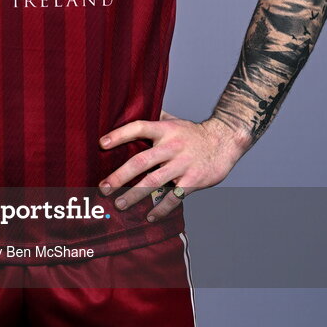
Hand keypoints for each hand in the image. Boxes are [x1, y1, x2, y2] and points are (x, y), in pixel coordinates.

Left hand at [98, 111, 243, 221]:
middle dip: (120, 176)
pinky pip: (174, 197)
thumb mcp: (174, 121)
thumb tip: (132, 110)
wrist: (225, 141)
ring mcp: (183, 164)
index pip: (139, 128)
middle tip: (104, 187)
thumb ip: (155, 119)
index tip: (102, 144)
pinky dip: (161, 208)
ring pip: (154, 181)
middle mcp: (172, 146)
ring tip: (120, 204)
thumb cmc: (193, 133)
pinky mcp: (194, 180)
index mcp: (165, 130)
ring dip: (134, 195)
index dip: (120, 135)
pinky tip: (150, 216)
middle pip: (141, 161)